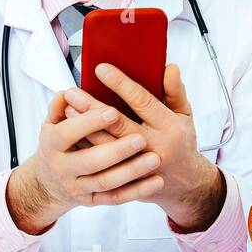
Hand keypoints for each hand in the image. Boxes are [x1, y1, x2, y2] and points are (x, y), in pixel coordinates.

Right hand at [6, 91, 163, 234]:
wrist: (50, 182)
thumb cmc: (59, 143)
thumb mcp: (51, 123)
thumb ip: (59, 105)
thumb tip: (68, 92)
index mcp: (51, 143)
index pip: (67, 133)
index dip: (89, 122)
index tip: (113, 112)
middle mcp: (62, 168)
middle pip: (90, 161)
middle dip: (116, 151)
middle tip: (141, 139)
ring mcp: (78, 187)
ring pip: (106, 182)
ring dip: (131, 172)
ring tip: (154, 159)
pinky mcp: (93, 200)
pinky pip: (116, 197)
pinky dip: (137, 191)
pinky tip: (156, 181)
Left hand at [61, 63, 224, 231]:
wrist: (184, 184)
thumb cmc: (180, 142)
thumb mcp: (184, 115)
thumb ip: (175, 91)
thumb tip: (169, 67)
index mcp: (169, 127)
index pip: (142, 101)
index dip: (120, 84)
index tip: (101, 69)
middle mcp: (155, 147)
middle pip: (118, 124)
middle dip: (92, 107)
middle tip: (72, 92)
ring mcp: (140, 166)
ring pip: (106, 146)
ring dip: (84, 127)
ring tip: (67, 109)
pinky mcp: (128, 180)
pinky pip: (102, 164)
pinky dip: (86, 148)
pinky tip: (72, 134)